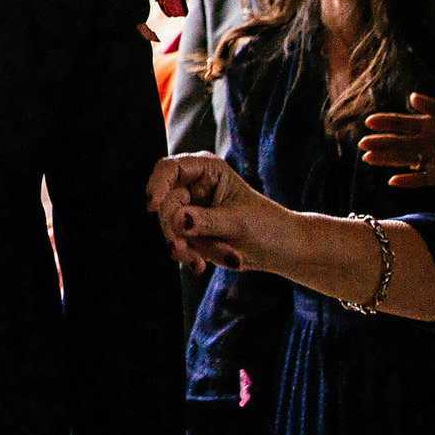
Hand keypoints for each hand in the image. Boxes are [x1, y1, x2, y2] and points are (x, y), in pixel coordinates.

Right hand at [145, 153, 280, 271]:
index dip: (158, 185)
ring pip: (170, 228)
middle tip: (187, 253)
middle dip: (177, 232)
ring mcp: (190, 209)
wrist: (281, 251)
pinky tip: (202, 265)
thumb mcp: (239, 223)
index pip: (170, 169)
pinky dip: (191, 256)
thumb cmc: (267, 226)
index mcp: (207, 170)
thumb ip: (205, 221)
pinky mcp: (190, 231)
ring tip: (213, 261)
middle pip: (165, 203)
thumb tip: (177, 220)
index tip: (153, 206)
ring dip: (189, 249)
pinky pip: (178, 244)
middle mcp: (193, 186)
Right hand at [360, 93, 434, 187]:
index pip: (404, 122)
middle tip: (361, 144)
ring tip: (368, 159)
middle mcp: (429, 143)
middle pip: (400, 142)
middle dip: (380, 142)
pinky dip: (409, 181)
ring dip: (387, 159)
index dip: (386, 122)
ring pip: (405, 160)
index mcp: (433, 125)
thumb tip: (411, 98)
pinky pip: (423, 179)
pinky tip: (393, 181)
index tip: (368, 122)